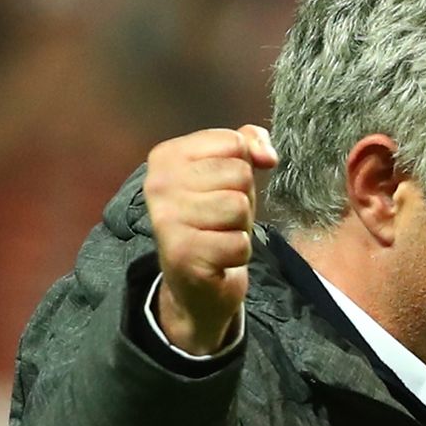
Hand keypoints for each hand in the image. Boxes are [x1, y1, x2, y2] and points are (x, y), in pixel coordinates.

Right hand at [143, 125, 278, 354]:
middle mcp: (158, 184)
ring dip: (240, 227)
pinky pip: (239, 242)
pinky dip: (239, 253)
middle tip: (222, 220)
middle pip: (239, 174)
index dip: (243, 167)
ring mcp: (166, 219)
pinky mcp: (182, 254)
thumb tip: (267, 155)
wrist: (196, 283)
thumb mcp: (231, 173)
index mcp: (167, 156)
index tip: (223, 188)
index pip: (233, 142)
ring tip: (220, 236)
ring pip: (239, 207)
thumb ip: (248, 143)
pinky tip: (219, 257)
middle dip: (242, 200)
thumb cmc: (215, 220)